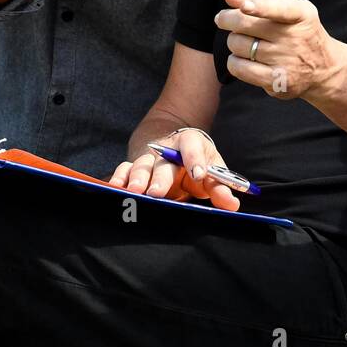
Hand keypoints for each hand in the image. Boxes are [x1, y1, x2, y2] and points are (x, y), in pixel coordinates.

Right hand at [109, 127, 240, 209]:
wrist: (176, 151)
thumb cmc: (198, 164)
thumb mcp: (212, 171)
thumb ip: (220, 187)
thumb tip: (232, 204)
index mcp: (190, 142)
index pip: (192, 145)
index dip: (195, 158)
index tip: (199, 175)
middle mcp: (166, 148)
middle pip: (163, 161)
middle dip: (160, 177)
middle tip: (158, 193)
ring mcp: (148, 158)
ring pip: (141, 165)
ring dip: (137, 179)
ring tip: (136, 192)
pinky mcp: (134, 167)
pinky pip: (124, 170)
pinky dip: (119, 179)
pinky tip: (115, 188)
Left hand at [215, 0, 346, 100]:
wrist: (323, 67)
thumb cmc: (298, 29)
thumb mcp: (291, 6)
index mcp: (301, 14)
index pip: (281, 9)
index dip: (260, 6)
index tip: (244, 5)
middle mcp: (295, 38)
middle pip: (245, 25)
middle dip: (227, 19)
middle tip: (223, 18)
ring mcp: (286, 61)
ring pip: (237, 45)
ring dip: (234, 41)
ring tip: (246, 41)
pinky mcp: (277, 82)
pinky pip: (239, 68)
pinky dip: (234, 61)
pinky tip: (244, 58)